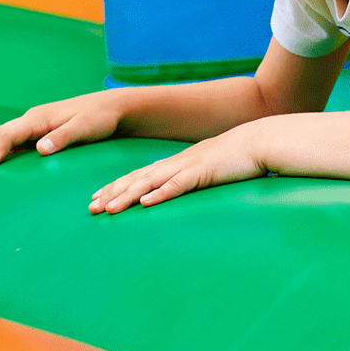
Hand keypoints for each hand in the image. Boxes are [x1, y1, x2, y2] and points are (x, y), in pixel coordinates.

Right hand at [0, 92, 125, 173]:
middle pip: (0, 135)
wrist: (112, 107)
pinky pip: (13, 140)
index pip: (9, 135)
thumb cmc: (100, 118)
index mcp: (40, 117)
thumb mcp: (85, 128)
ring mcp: (35, 124)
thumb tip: (40, 149)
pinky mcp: (40, 130)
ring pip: (3, 136)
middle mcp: (33, 118)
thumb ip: (63, 137)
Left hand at [88, 131, 263, 213]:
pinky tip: (146, 203)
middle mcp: (174, 164)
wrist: (258, 141)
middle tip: (91, 208)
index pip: (137, 176)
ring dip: (127, 196)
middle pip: (136, 179)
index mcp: (173, 164)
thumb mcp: (205, 170)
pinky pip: (178, 185)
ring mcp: (187, 167)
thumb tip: (178, 191)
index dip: (115, 187)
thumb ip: (189, 180)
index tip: (96, 199)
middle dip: (112, 193)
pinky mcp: (202, 173)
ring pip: (150, 183)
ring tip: (109, 209)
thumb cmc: (234, 159)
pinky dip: (161, 194)